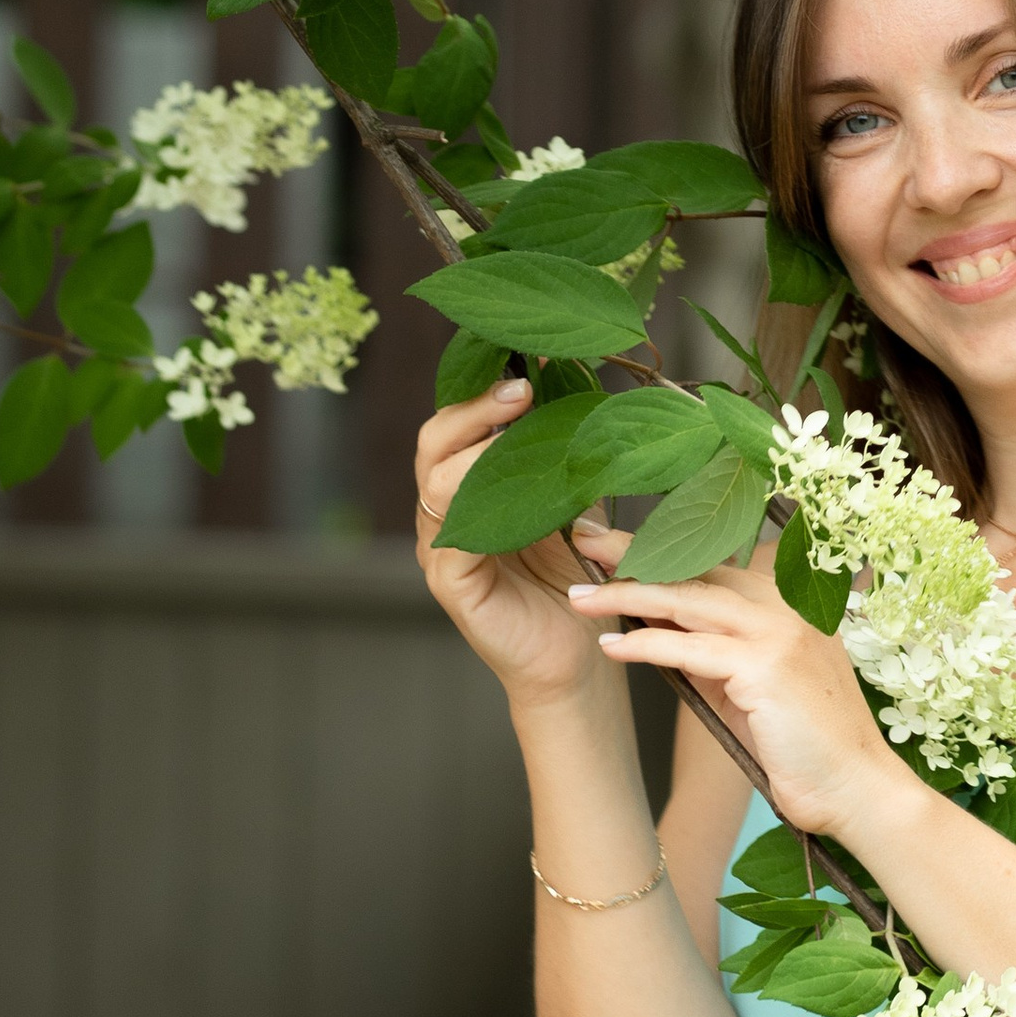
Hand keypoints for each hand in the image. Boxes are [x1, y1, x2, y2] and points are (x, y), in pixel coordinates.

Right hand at [416, 383, 623, 712]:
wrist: (581, 653)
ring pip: (436, 482)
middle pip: (434, 443)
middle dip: (475, 408)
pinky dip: (479, 506)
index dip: (487, 390)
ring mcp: (441, 548)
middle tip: (523, 388)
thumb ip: (569, 453)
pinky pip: (452, 536)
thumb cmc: (579, 575)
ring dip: (477, 448)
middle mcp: (446, 513)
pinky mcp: (450, 583)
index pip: (458, 424)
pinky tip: (516, 491)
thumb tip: (580, 387)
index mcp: (470, 486)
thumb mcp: (577, 499)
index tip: (534, 364)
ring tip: (519, 424)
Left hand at [569, 560, 904, 843]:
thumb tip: (658, 630)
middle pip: (697, 572)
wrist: (856, 790)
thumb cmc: (805, 748)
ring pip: (688, 603)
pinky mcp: (765, 667)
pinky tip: (612, 646)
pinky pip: (689, 650)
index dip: (663, 554)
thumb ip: (714, 655)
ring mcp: (778, 633)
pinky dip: (645, 646)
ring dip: (627, 595)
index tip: (615, 545)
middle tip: (584, 539)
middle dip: (635, 555)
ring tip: (579, 597)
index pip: (713, 569)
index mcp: (788, 608)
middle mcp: (786, 609)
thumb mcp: (751, 690)